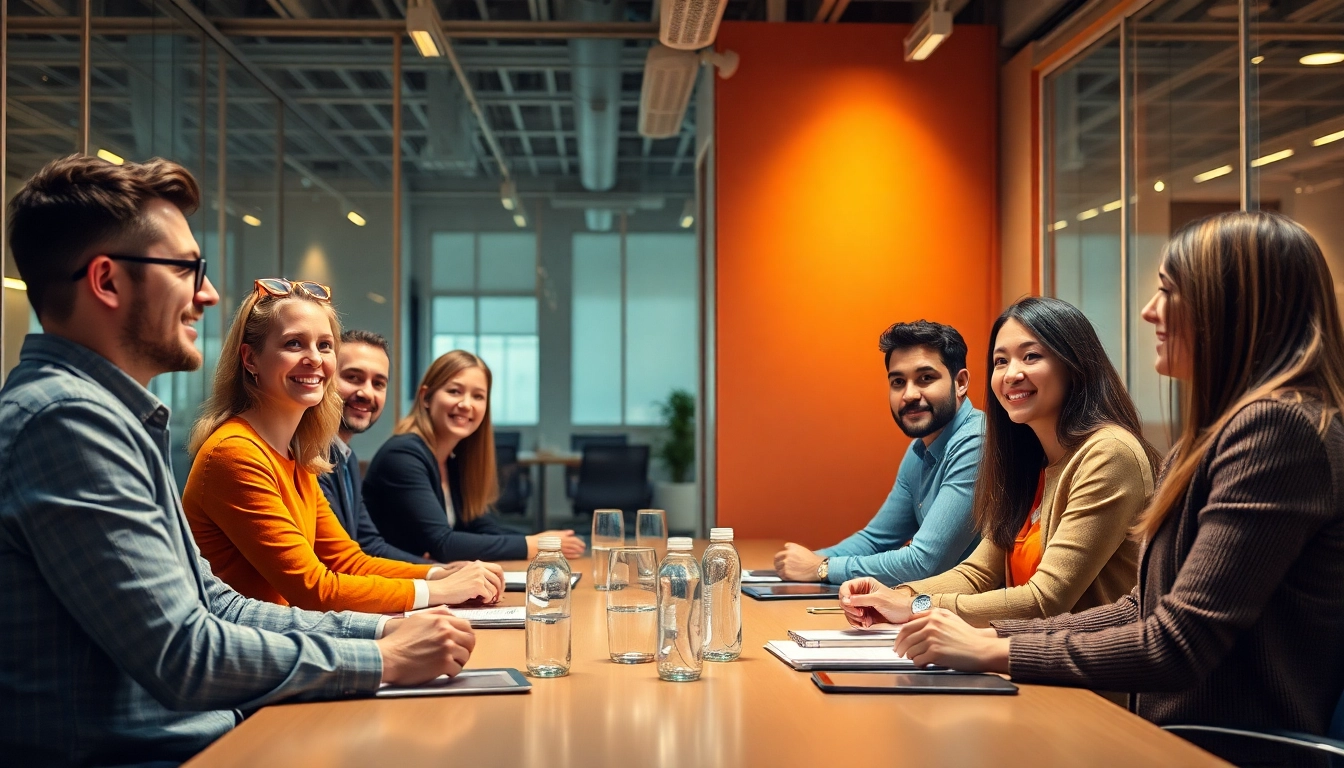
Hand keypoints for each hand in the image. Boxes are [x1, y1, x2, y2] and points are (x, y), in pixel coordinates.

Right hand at [376, 607, 475, 685]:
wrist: (388, 657)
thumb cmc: (399, 640)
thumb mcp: (417, 618)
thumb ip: (436, 613)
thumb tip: (450, 613)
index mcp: (442, 620)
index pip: (467, 626)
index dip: (466, 635)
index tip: (463, 642)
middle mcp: (446, 632)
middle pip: (470, 640)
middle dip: (466, 648)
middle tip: (459, 654)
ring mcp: (446, 648)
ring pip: (465, 655)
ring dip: (459, 661)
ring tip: (448, 664)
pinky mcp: (444, 663)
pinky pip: (457, 669)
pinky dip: (452, 672)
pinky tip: (443, 671)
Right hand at [426, 561, 503, 604]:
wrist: (441, 589)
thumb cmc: (452, 585)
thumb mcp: (467, 574)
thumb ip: (479, 575)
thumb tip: (493, 583)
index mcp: (477, 564)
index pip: (498, 569)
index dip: (502, 579)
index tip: (501, 586)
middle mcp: (479, 568)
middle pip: (499, 578)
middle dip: (500, 589)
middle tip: (497, 596)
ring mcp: (479, 576)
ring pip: (494, 588)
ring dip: (491, 596)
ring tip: (485, 599)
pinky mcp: (477, 586)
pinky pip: (489, 595)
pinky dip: (487, 600)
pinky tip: (481, 600)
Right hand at [527, 530, 585, 558]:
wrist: (534, 546)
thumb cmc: (542, 538)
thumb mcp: (553, 532)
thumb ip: (563, 533)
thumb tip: (571, 532)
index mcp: (562, 537)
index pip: (574, 540)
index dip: (580, 542)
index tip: (583, 544)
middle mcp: (562, 544)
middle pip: (574, 546)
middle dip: (580, 548)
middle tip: (583, 549)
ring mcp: (560, 550)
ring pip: (572, 551)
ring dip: (578, 552)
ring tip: (581, 552)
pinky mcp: (557, 555)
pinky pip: (567, 556)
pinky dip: (573, 556)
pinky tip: (576, 556)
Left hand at [773, 543, 823, 581]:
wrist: (818, 568)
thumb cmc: (814, 560)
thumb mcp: (803, 550)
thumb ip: (794, 551)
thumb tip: (788, 555)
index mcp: (791, 547)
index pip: (782, 551)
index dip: (782, 556)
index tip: (782, 559)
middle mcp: (787, 554)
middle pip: (777, 558)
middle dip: (778, 562)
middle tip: (779, 566)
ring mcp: (785, 563)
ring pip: (778, 566)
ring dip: (780, 569)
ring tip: (783, 572)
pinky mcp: (786, 572)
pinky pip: (781, 574)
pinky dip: (783, 576)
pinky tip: (786, 576)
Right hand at [839, 578, 913, 627]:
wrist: (907, 615)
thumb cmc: (897, 603)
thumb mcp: (878, 599)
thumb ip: (862, 599)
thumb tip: (848, 599)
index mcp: (865, 584)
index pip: (846, 587)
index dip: (844, 595)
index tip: (848, 603)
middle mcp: (862, 593)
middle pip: (845, 600)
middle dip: (851, 609)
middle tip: (860, 613)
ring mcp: (862, 605)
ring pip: (848, 611)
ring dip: (855, 617)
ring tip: (865, 619)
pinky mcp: (864, 615)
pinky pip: (854, 619)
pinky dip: (858, 623)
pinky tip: (867, 622)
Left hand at [893, 608, 1009, 672]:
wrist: (982, 649)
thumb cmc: (969, 636)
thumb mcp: (951, 618)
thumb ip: (933, 615)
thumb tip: (915, 619)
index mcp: (933, 616)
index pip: (907, 625)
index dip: (900, 635)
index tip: (899, 641)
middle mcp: (931, 625)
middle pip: (905, 637)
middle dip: (899, 647)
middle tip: (899, 653)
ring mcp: (932, 639)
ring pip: (910, 650)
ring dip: (910, 657)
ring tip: (916, 659)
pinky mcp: (935, 653)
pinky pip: (918, 660)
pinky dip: (918, 664)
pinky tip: (924, 664)